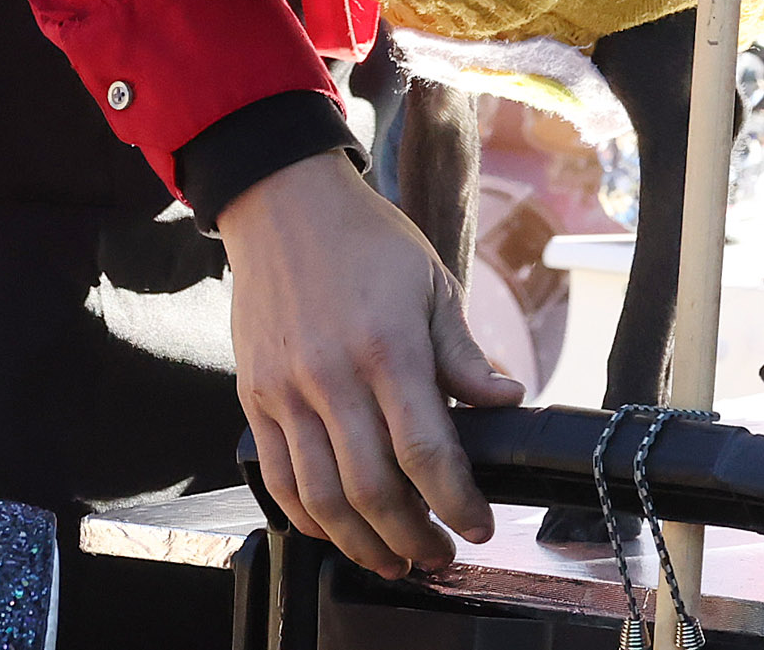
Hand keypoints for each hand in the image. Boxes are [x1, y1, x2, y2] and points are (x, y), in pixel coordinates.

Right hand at [221, 150, 520, 578]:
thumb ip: (465, 353)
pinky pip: (278, 478)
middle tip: (439, 556)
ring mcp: (286, 391)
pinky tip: (336, 530)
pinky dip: (307, 517)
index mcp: (388, 348)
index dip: (456, 502)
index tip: (477, 527)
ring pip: (321, 498)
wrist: (283, 204)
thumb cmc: (366, 241)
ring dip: (361, 544)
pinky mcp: (255, 397)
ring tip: (392, 560)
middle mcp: (332, 377)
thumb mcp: (433, 285)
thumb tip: (507, 402)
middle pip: (373, 490)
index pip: (426, 451)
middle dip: (413, 538)